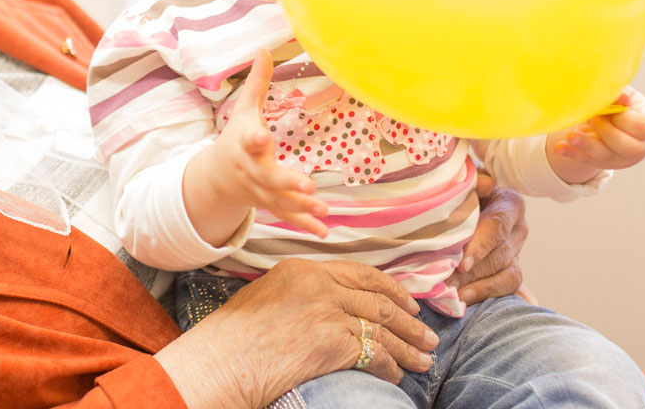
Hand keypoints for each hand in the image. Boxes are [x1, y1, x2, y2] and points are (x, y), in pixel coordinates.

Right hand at [154, 260, 438, 408]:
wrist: (218, 364)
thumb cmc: (232, 341)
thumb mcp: (266, 299)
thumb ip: (301, 295)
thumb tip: (334, 310)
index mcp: (302, 269)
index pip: (359, 274)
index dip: (391, 289)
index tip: (408, 303)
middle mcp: (318, 284)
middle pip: (378, 300)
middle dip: (408, 320)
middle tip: (426, 333)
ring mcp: (327, 312)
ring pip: (383, 328)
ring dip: (408, 345)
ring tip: (424, 357)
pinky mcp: (332, 342)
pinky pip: (374, 354)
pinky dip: (391, 366)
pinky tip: (397, 375)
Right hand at [185, 50, 328, 243]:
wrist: (216, 177)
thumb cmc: (235, 137)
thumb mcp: (244, 110)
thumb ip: (257, 83)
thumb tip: (263, 48)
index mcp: (245, 143)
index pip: (249, 140)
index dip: (255, 139)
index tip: (262, 137)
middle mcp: (252, 170)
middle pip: (269, 177)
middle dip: (287, 182)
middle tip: (307, 184)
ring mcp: (260, 191)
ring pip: (281, 200)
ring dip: (302, 206)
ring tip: (324, 209)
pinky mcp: (269, 204)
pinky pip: (287, 216)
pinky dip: (305, 225)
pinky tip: (324, 231)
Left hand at [448, 172, 528, 304]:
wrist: (467, 200)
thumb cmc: (463, 189)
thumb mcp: (466, 181)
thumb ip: (474, 183)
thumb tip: (485, 185)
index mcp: (510, 204)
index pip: (498, 227)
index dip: (481, 246)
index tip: (462, 263)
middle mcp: (519, 229)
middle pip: (499, 254)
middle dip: (472, 272)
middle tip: (447, 283)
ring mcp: (516, 251)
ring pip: (504, 272)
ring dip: (477, 285)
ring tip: (453, 294)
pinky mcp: (511, 269)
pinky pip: (506, 285)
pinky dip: (486, 292)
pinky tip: (465, 299)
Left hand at [545, 86, 644, 182]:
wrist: (617, 122)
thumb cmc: (622, 104)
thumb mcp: (624, 95)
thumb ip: (620, 94)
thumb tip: (621, 96)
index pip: (639, 127)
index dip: (621, 119)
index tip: (605, 110)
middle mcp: (639, 146)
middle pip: (625, 147)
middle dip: (605, 133)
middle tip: (589, 119)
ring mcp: (622, 158)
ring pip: (605, 156)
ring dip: (586, 146)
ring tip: (569, 136)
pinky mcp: (604, 164)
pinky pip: (588, 160)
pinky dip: (572, 153)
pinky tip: (559, 148)